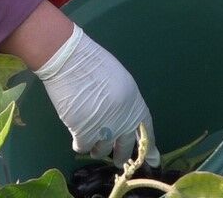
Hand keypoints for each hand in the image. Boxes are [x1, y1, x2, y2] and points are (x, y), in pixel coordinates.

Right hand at [33, 24, 159, 166]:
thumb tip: (119, 119)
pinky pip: (83, 146)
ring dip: (96, 148)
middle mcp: (122, 120)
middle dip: (121, 156)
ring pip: (102, 150)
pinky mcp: (84, 133)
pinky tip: (76, 135)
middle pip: (125, 146)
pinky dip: (79, 143)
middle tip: (119, 161)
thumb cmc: (92, 64)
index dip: (149, 146)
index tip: (153, 160)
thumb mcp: (118, 81)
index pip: (145, 130)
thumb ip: (123, 103)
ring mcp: (104, 128)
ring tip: (90, 142)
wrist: (70, 61)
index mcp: (134, 103)